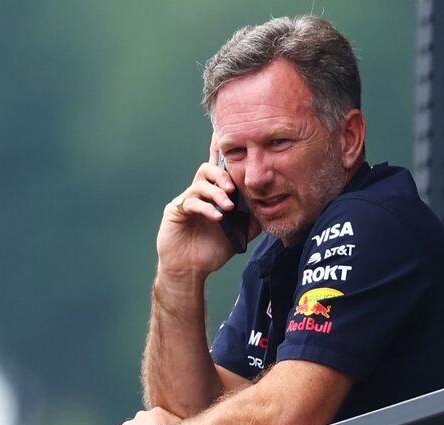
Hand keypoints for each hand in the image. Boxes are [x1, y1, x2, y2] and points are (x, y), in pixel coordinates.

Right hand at [155, 135, 256, 277]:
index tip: (227, 135)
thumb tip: (268, 207)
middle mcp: (199, 193)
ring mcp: (186, 200)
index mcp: (214, 195)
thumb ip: (252, 219)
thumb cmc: (212, 251)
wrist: (191, 269)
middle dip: (223, 175)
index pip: (219, 168)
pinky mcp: (176, 211)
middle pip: (208, 169)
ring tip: (228, 206)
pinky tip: (217, 217)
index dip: (221, 150)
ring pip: (200, 183)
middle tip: (233, 190)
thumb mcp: (239, 234)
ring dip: (217, 193)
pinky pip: (191, 202)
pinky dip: (207, 208)